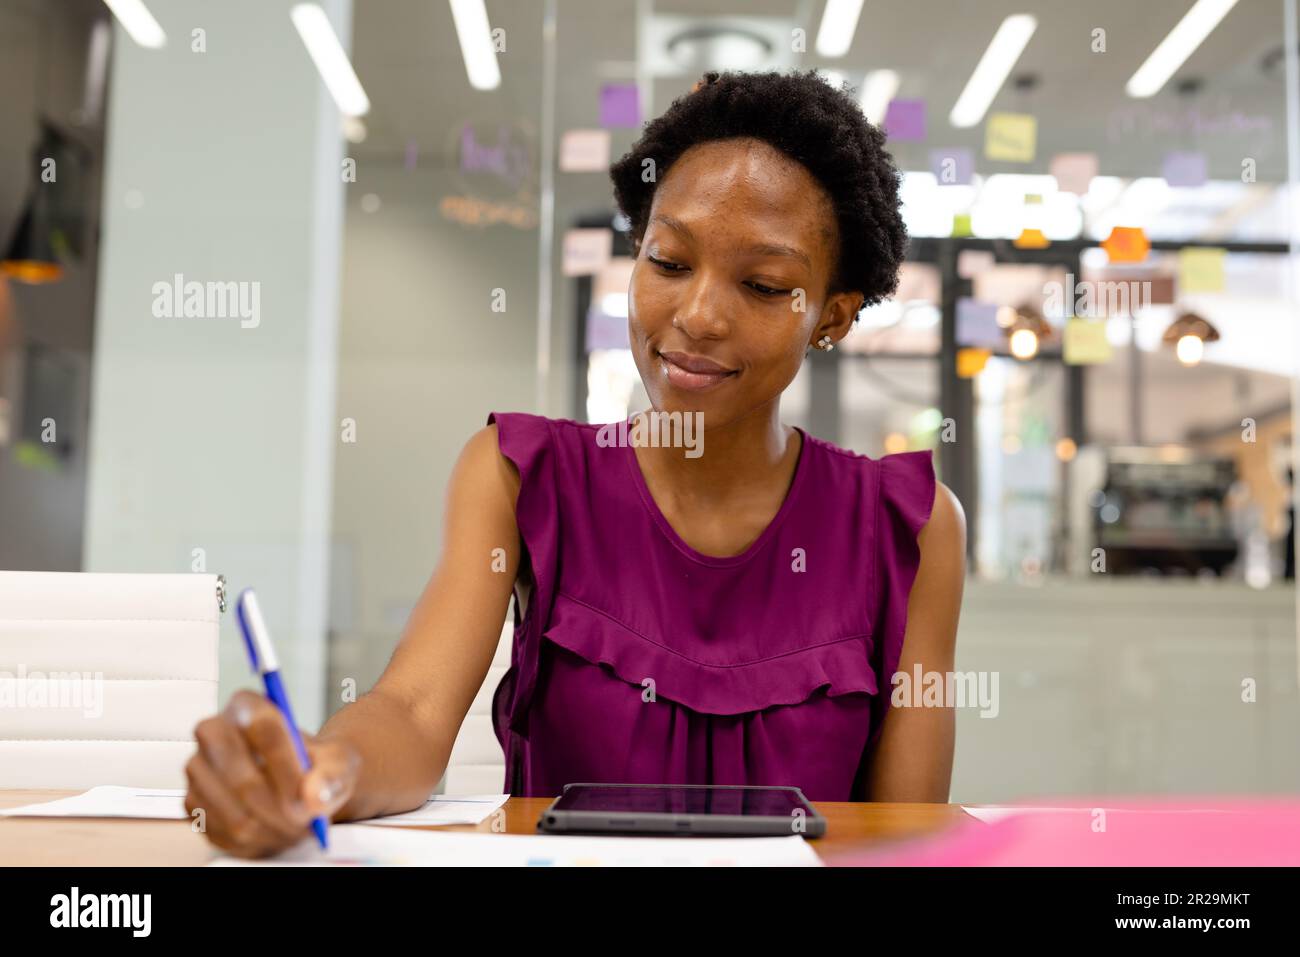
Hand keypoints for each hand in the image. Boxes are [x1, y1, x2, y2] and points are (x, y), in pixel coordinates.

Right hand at [184, 690, 360, 857]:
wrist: (303, 784)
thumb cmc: (318, 765)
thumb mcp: (339, 761)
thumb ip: (333, 774)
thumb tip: (313, 795)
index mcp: (247, 706)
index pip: (260, 726)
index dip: (286, 765)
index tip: (309, 794)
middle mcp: (213, 733)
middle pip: (242, 778)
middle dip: (279, 809)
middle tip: (305, 822)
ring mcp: (198, 770)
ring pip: (234, 812)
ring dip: (271, 830)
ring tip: (297, 829)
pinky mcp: (193, 804)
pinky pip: (223, 832)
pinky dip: (255, 842)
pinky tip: (276, 832)